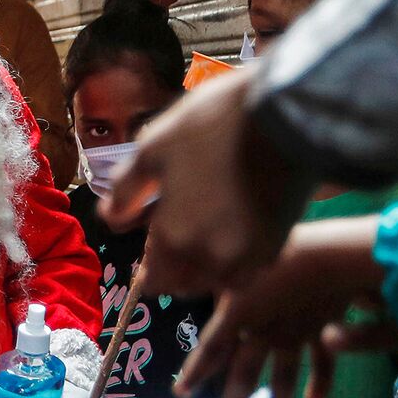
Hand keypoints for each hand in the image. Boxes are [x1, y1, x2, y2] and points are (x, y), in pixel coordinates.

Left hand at [100, 69, 315, 295]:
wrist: (288, 113)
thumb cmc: (213, 123)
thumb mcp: (154, 145)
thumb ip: (126, 188)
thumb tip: (109, 218)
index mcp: (175, 237)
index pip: (154, 280)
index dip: (148, 265)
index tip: (152, 239)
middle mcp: (212, 258)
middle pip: (186, 284)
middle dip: (176, 266)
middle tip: (178, 229)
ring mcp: (250, 256)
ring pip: (219, 280)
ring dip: (207, 266)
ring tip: (207, 227)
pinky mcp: (279, 244)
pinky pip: (250, 268)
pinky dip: (238, 259)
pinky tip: (236, 226)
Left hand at [174, 217, 383, 397]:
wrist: (332, 254)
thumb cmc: (279, 246)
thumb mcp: (236, 259)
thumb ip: (212, 277)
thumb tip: (178, 280)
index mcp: (239, 314)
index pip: (210, 350)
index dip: (194, 373)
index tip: (180, 395)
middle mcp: (264, 332)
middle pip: (244, 376)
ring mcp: (294, 336)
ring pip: (282, 380)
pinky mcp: (322, 332)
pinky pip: (321, 365)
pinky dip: (320, 385)